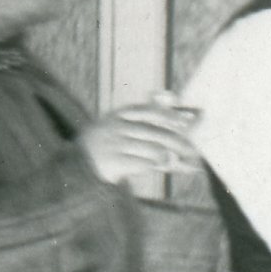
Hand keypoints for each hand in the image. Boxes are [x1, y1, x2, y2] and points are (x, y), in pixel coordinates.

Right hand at [78, 98, 202, 186]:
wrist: (77, 164)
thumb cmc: (108, 142)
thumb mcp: (120, 122)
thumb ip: (146, 114)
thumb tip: (178, 103)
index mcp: (120, 114)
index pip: (150, 111)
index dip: (171, 116)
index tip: (188, 121)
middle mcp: (117, 127)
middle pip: (157, 134)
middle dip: (179, 143)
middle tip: (193, 152)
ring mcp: (115, 145)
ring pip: (154, 151)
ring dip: (171, 159)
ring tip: (180, 163)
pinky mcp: (113, 163)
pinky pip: (144, 165)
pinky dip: (158, 167)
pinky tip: (165, 168)